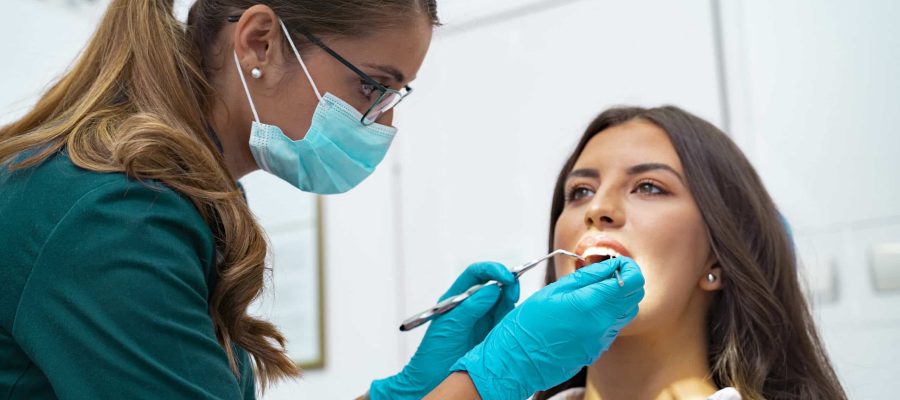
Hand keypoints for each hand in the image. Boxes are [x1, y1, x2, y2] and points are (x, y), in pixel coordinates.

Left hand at [369, 262, 519, 399]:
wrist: (431, 381)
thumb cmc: (433, 354)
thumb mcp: (449, 327)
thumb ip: (469, 308)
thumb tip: (491, 288)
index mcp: (456, 299)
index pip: (475, 275)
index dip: (491, 270)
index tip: (506, 275)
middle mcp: (472, 307)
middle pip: (494, 285)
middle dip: (507, 283)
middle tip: (514, 291)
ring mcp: (484, 320)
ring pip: (504, 302)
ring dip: (511, 300)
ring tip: (513, 305)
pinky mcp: (494, 335)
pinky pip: (508, 321)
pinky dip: (514, 318)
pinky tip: (514, 321)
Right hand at [451, 257, 644, 399]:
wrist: (516, 362)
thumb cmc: (527, 324)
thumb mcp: (553, 290)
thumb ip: (587, 276)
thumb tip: (610, 264)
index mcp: (590, 305)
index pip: (632, 281)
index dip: (628, 267)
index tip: (616, 262)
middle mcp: (602, 325)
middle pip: (635, 297)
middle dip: (625, 280)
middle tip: (605, 273)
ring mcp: (601, 341)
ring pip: (626, 313)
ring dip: (616, 298)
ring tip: (593, 292)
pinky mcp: (597, 350)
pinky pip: (612, 327)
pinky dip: (606, 314)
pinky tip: (584, 312)